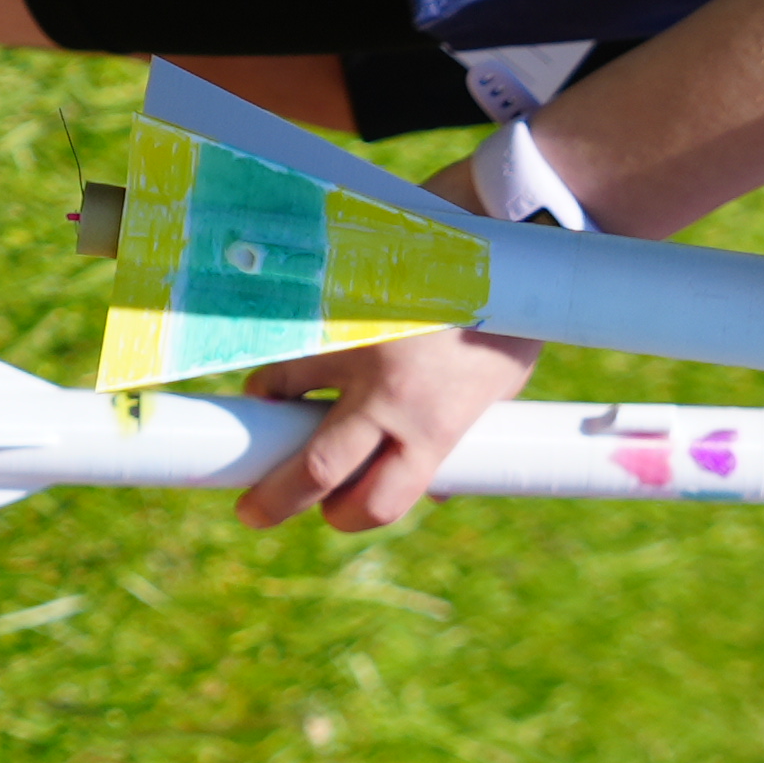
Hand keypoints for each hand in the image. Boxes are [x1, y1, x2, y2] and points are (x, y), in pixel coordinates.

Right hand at [237, 326, 539, 531]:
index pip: (378, 502)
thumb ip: (464, 440)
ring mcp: (356, 346)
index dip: (349, 516)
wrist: (504, 246)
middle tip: (252, 512)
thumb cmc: (511, 323)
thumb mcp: (501, 392)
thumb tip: (435, 490)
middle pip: (316, 469)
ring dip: (271, 408)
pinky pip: (289, 342)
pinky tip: (285, 362)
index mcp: (435, 427)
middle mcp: (390, 394)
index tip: (336, 512)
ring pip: (284, 392)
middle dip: (274, 501)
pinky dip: (280, 359)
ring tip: (270, 406)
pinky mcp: (337, 304)